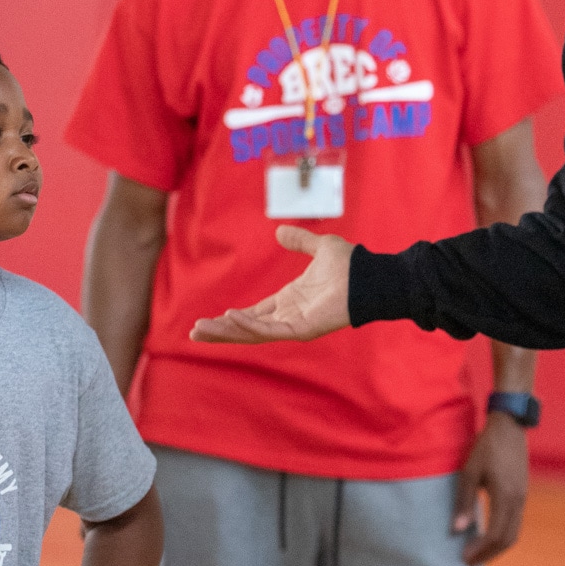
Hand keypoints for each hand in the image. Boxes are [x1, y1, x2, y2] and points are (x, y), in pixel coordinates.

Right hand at [191, 227, 353, 342]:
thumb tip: (280, 232)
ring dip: (227, 332)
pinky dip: (248, 325)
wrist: (370, 275)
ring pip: (254, 333)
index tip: (209, 318)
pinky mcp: (303, 329)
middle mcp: (290, 314)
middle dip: (221, 331)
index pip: (254, 313)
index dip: (232, 318)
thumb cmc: (351, 265)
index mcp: (290, 299)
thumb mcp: (319, 247)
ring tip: (201, 331)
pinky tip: (229, 318)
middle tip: (195, 332)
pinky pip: (270, 330)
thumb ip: (300, 241)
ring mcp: (295, 323)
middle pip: (248, 327)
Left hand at [451, 413, 529, 565]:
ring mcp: (522, 497)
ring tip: (478, 553)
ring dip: (496, 547)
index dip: (480, 550)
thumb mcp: (469, 472)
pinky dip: (502, 534)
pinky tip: (487, 534)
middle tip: (470, 562)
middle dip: (489, 554)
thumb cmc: (486, 447)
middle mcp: (518, 500)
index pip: (495, 534)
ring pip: (514, 532)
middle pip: (508, 539)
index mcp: (505, 497)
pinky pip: (515, 522)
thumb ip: (464, 502)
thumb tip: (456, 530)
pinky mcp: (522, 493)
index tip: (464, 558)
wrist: (509, 426)